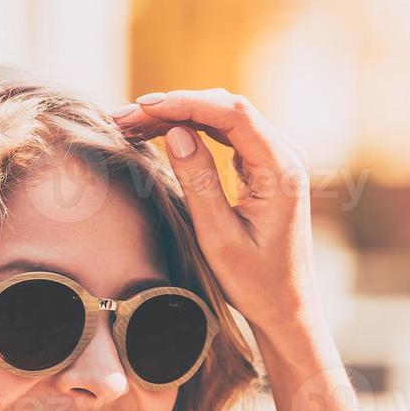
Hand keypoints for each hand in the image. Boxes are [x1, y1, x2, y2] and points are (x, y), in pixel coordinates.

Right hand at [110, 90, 321, 347]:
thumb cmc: (255, 282)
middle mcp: (284, 156)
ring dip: (179, 116)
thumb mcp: (218, 237)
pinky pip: (226, 136)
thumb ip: (198, 182)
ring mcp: (275, 160)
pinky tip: (158, 134)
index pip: (232, 114)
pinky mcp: (263, 168)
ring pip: (223, 119)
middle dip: (175, 106)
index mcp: (281, 169)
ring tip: (132, 123)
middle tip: (125, 116)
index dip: (186, 103)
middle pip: (226, 109)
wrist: (285, 307)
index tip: (144, 107)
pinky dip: (191, 131)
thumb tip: (176, 132)